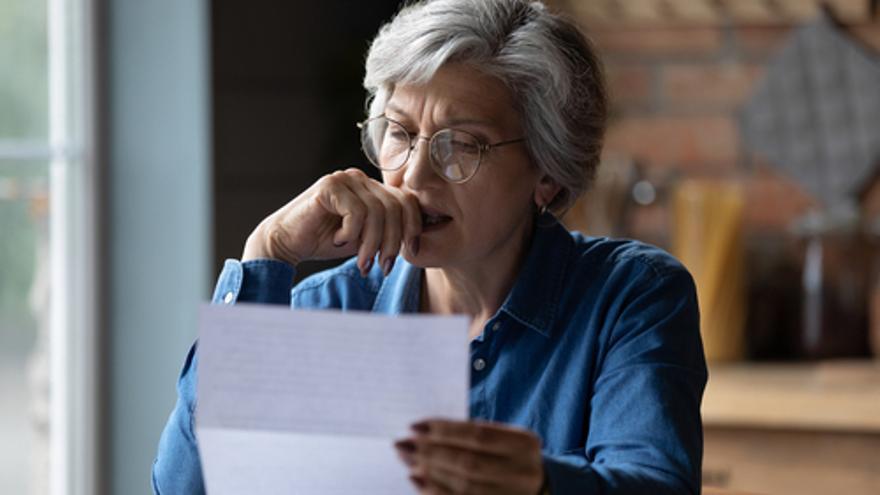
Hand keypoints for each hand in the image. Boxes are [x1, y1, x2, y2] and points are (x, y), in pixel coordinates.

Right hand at [241, 168, 421, 275]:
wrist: (286, 243)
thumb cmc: (325, 241)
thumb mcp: (366, 239)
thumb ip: (388, 233)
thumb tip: (418, 242)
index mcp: (372, 188)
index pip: (407, 201)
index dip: (413, 228)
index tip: (411, 253)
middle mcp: (360, 179)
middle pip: (395, 207)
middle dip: (392, 242)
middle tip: (382, 266)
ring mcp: (344, 179)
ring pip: (377, 212)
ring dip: (372, 243)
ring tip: (362, 262)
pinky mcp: (329, 186)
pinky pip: (356, 212)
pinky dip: (351, 233)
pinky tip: (339, 240)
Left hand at [395, 419, 544, 494]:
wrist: (537, 489)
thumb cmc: (508, 456)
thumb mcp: (502, 439)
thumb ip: (471, 435)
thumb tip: (424, 433)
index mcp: (523, 444)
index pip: (478, 434)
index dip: (444, 430)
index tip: (414, 426)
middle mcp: (521, 472)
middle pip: (468, 462)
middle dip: (430, 452)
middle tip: (403, 444)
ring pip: (463, 486)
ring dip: (429, 472)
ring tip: (406, 460)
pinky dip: (435, 492)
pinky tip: (417, 481)